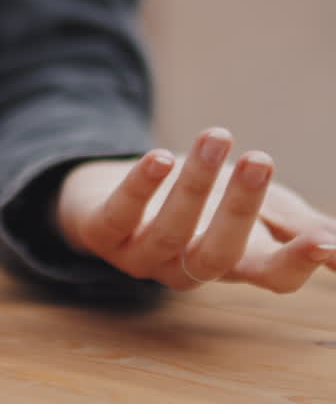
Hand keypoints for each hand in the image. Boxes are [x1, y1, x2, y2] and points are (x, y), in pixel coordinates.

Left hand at [56, 127, 335, 291]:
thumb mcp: (255, 212)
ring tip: (216, 137)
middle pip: (218, 254)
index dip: (296, 264)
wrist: (115, 193)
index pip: (272, 278)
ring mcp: (141, 255)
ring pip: (169, 230)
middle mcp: (188, 267)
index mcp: (235, 264)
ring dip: (193, 184)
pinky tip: (159, 157)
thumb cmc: (201, 204)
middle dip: (240, 208)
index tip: (322, 242)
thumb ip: (302, 228)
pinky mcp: (100, 233)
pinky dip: (139, 186)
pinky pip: (118, 215)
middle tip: (261, 159)